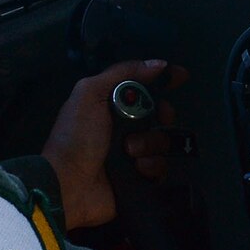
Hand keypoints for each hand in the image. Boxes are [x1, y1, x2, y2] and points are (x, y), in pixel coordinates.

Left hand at [40, 61, 187, 231]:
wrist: (68, 185)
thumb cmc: (77, 136)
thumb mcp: (91, 93)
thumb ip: (123, 73)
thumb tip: (159, 64)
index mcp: (110, 104)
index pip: (143, 87)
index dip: (163, 80)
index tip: (182, 76)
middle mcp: (123, 128)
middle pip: (160, 114)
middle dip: (163, 113)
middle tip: (160, 117)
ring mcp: (132, 155)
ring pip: (163, 141)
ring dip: (151, 143)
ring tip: (131, 150)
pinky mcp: (139, 179)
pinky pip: (161, 168)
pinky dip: (152, 166)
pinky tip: (137, 168)